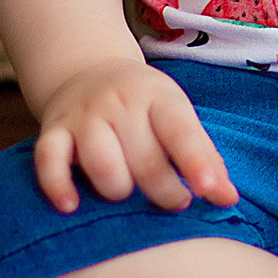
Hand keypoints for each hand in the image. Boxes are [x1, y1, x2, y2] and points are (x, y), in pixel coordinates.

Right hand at [32, 57, 238, 213]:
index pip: (181, 131)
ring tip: (127, 195)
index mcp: (159, 97)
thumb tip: (228, 199)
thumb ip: (203, 157)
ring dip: (117, 189)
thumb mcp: (178, 116)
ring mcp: (85, 116)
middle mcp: (120, 103)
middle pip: (143, 158)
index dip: (197, 164)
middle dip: (163, 192)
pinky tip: (71, 206)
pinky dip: (57, 186)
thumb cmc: (145, 108)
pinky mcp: (53, 130)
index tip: (214, 193)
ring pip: (100, 161)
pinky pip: (49, 160)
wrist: (87, 71)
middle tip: (175, 201)